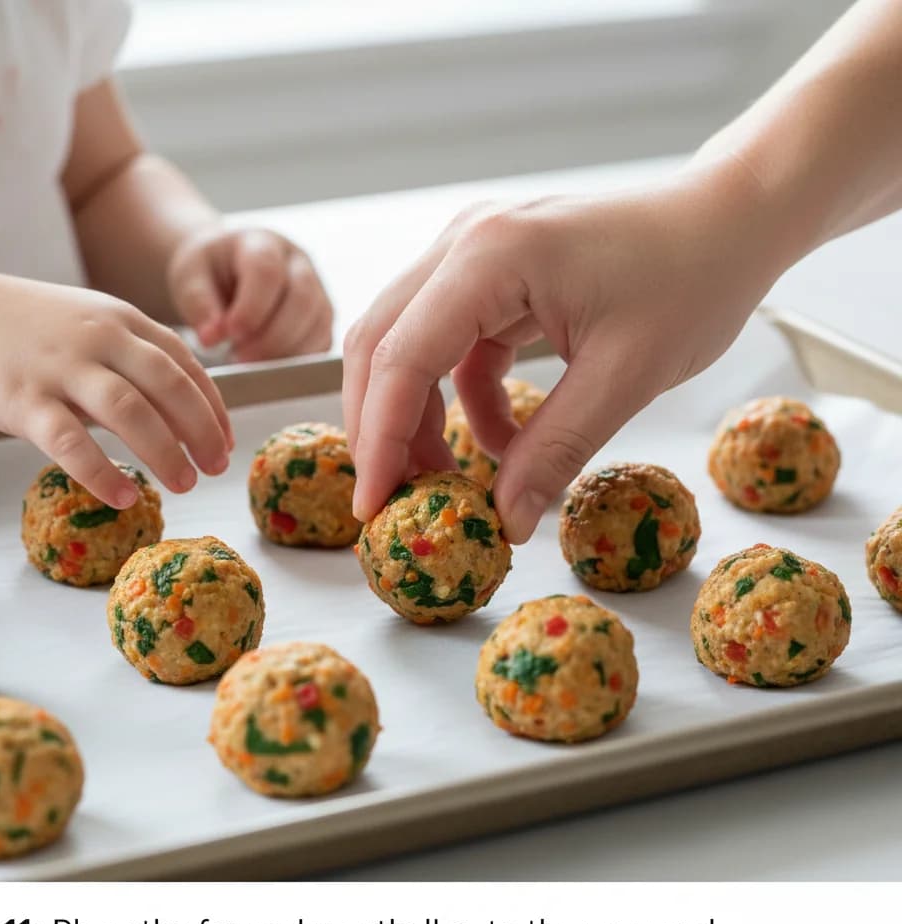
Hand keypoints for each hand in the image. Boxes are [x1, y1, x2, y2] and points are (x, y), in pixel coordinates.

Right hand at [0, 272, 232, 507]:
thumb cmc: (34, 330)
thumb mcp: (95, 324)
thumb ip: (138, 357)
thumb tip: (189, 412)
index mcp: (123, 321)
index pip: (185, 363)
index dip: (213, 406)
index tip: (226, 443)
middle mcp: (100, 338)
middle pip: (169, 386)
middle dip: (201, 431)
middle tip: (216, 468)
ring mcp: (62, 367)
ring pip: (129, 412)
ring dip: (165, 452)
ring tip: (185, 485)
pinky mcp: (24, 399)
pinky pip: (70, 442)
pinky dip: (101, 472)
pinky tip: (124, 497)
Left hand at [167, 225, 332, 360]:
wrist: (227, 270)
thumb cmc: (209, 272)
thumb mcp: (190, 277)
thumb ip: (199, 304)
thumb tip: (211, 337)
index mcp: (263, 244)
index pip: (268, 272)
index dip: (251, 309)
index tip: (229, 334)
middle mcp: (298, 263)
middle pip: (302, 299)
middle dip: (272, 336)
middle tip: (240, 357)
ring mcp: (317, 290)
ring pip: (318, 324)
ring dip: (286, 352)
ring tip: (250, 361)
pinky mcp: (322, 318)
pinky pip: (322, 343)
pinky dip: (298, 360)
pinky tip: (269, 364)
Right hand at [343, 157, 791, 542]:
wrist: (732, 218)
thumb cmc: (694, 277)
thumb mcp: (626, 377)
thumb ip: (554, 451)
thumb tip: (505, 522)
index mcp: (490, 256)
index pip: (400, 357)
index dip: (379, 440)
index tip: (374, 506)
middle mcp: (465, 242)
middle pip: (379, 345)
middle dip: (382, 430)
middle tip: (397, 500)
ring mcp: (474, 253)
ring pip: (407, 345)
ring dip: (418, 418)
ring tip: (451, 480)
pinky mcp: (492, 274)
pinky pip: (452, 347)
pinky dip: (464, 400)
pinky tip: (502, 441)